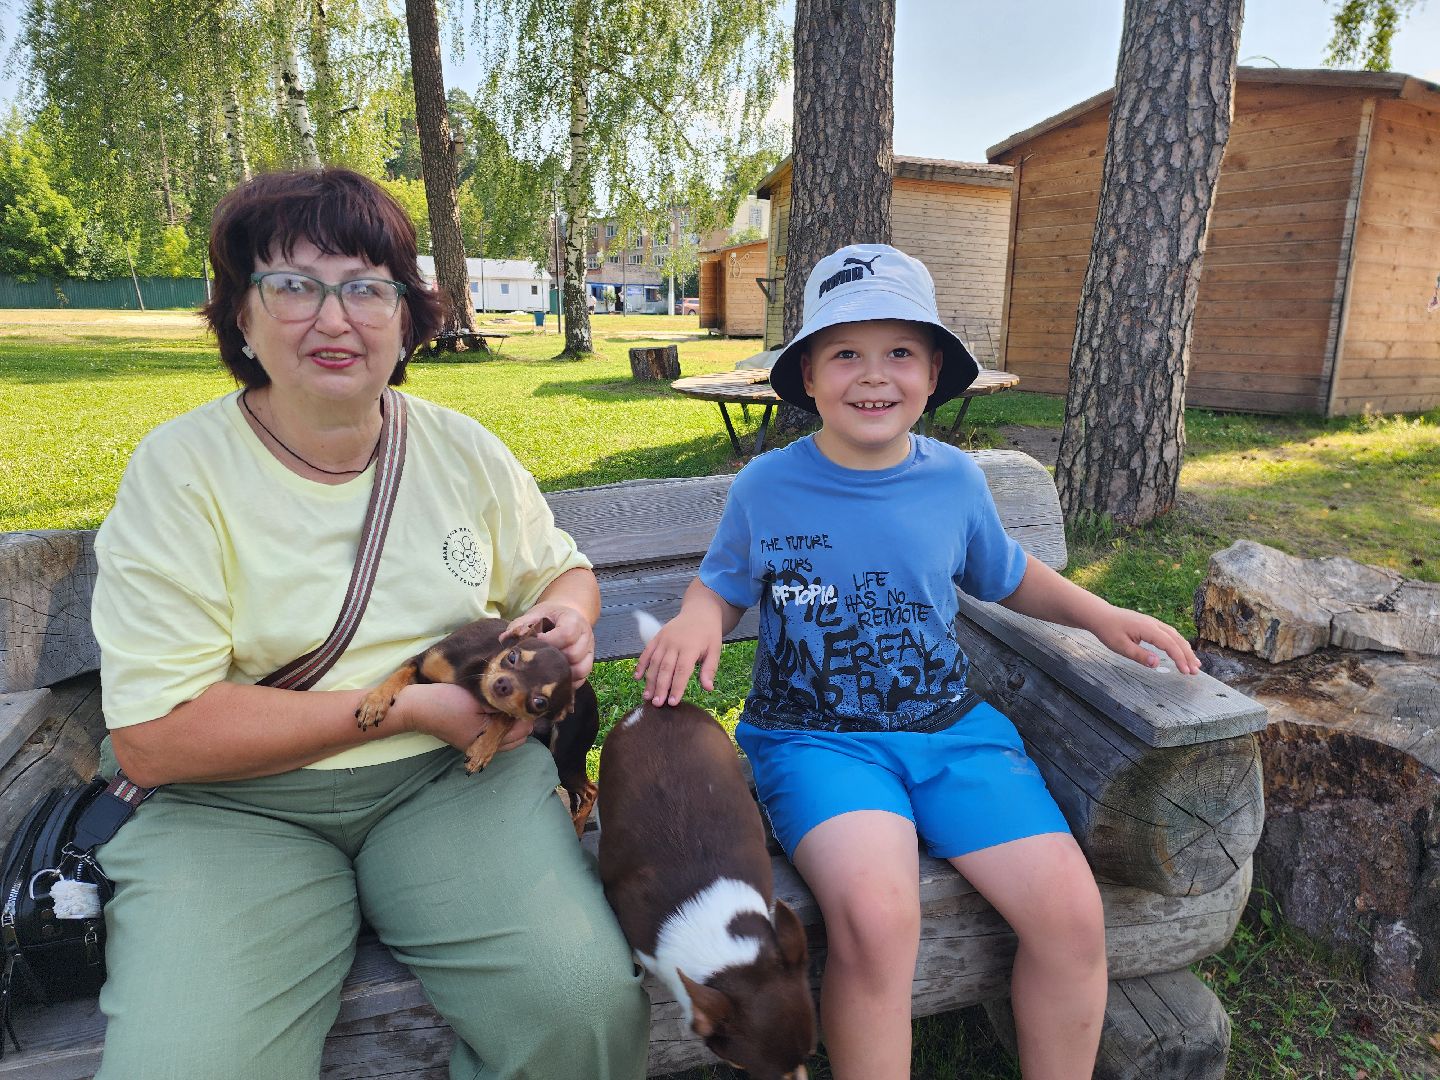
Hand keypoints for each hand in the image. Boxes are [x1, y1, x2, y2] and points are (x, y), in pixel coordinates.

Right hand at [390, 682, 533, 752]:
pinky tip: (492, 711)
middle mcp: (484, 746)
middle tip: (513, 701)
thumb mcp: (479, 699)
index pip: (524, 730)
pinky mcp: (467, 740)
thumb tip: (522, 709)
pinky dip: (498, 727)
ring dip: (510, 724)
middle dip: (521, 721)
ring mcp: (475, 745)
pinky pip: (493, 737)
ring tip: (503, 705)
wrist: (417, 707)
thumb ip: (503, 706)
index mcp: (490, 738)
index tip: (521, 697)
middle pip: (518, 738)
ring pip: (507, 739)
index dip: (525, 713)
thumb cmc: (447, 701)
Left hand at [506, 602, 595, 687]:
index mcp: (573, 620)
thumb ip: (520, 625)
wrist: (566, 617)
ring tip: (544, 673)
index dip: (548, 641)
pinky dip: (568, 682)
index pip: (566, 634)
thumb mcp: (535, 615)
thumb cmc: (549, 617)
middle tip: (536, 661)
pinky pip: (582, 679)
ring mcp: (589, 651)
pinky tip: (553, 681)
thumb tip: (504, 639)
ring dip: (561, 674)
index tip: (533, 644)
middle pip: (573, 654)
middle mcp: (586, 636)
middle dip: (552, 660)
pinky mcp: (588, 664)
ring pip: (580, 669)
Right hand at [633, 608, 722, 705]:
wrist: (699, 611)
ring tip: (647, 696)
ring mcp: (664, 639)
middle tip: (657, 704)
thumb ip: (709, 669)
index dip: (677, 687)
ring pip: (654, 662)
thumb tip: (708, 688)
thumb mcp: (715, 650)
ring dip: (649, 680)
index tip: (673, 703)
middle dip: (660, 687)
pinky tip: (636, 678)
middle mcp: (674, 643)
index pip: (682, 671)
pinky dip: (641, 664)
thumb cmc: (708, 634)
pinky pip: (647, 652)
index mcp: (690, 647)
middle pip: (665, 668)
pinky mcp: (657, 637)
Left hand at [1090, 605, 1200, 674]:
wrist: (1101, 615)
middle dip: (1188, 656)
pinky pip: (1169, 633)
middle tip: (1196, 671)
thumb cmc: (1108, 631)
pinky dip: (1178, 643)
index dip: (1180, 658)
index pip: (1170, 644)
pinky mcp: (1151, 624)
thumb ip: (1139, 655)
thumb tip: (1157, 664)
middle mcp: (1154, 624)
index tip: (1186, 672)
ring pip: (1175, 636)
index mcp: (1148, 629)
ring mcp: (1153, 623)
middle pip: (1177, 640)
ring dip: (1186, 649)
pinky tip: (1181, 650)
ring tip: (1194, 664)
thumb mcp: (1120, 646)